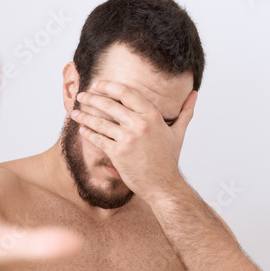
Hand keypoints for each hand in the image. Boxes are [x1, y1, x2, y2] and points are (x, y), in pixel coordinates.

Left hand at [72, 80, 196, 201]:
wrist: (163, 185)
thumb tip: (195, 95)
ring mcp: (128, 138)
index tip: (98, 85)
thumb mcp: (178, 133)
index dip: (109, 86)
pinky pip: (98, 139)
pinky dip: (88, 133)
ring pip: (101, 122)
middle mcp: (140, 124)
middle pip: (110, 104)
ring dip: (85, 116)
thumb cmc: (169, 160)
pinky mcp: (118, 153)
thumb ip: (185, 112)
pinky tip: (82, 129)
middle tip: (82, 96)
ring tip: (75, 112)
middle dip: (92, 99)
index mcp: (152, 115)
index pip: (127, 93)